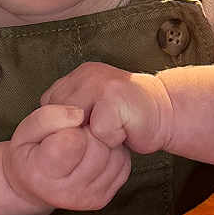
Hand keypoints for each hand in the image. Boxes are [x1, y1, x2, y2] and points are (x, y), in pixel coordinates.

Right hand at [4, 104, 131, 211]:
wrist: (35, 185)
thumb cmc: (30, 153)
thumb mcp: (25, 130)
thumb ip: (48, 117)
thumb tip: (80, 114)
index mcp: (42, 173)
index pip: (72, 142)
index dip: (72, 125)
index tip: (66, 125)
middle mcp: (66, 192)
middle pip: (97, 148)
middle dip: (90, 131)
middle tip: (77, 130)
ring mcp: (87, 198)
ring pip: (114, 156)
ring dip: (103, 140)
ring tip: (85, 140)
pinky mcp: (102, 199)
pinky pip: (122, 165)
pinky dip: (113, 152)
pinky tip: (96, 151)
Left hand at [37, 62, 172, 155]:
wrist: (166, 113)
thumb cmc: (127, 119)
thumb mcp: (92, 112)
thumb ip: (70, 115)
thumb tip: (47, 135)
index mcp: (77, 76)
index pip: (47, 109)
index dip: (63, 129)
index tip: (87, 130)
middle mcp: (86, 74)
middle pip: (58, 117)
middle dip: (77, 134)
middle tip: (103, 131)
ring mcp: (100, 82)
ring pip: (76, 124)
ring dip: (95, 137)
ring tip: (113, 131)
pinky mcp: (115, 96)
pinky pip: (99, 131)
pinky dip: (112, 140)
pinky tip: (125, 132)